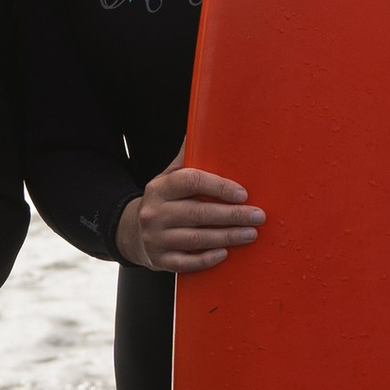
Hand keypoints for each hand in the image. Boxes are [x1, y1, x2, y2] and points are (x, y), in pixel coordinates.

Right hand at [117, 165, 265, 273]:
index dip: (219, 187)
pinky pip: (186, 262)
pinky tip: (225, 253)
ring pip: (196, 239)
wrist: (131, 233)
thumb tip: (201, 126)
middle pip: (198, 213)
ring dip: (227, 237)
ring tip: (251, 234)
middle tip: (258, 216)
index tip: (243, 193)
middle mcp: (155, 212)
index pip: (191, 182)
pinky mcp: (160, 260)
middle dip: (232, 215)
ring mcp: (156, 238)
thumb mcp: (168, 177)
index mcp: (160, 188)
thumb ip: (187, 158)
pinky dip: (207, 259)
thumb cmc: (163, 201)